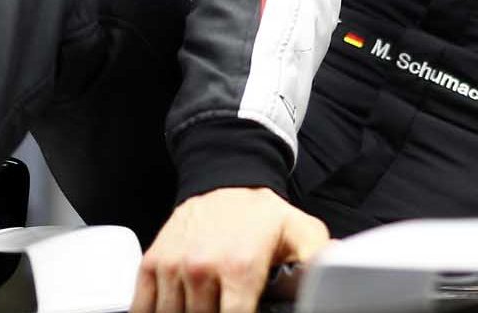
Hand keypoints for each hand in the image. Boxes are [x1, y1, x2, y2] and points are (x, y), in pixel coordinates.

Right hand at [132, 186, 329, 312]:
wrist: (225, 179)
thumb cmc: (262, 214)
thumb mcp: (302, 232)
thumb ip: (317, 261)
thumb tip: (334, 274)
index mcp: (240, 267)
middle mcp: (202, 268)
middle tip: (226, 307)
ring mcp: (173, 267)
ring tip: (206, 307)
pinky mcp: (152, 264)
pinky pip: (142, 307)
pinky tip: (174, 308)